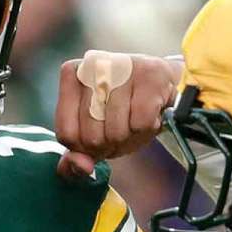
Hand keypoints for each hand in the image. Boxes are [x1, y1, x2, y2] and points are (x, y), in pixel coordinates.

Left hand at [54, 51, 182, 177]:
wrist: (164, 86)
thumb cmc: (124, 111)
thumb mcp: (94, 134)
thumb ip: (77, 157)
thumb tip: (81, 166)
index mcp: (72, 74)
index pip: (67, 134)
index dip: (85, 147)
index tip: (99, 136)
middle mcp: (93, 65)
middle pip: (90, 136)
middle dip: (109, 143)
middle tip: (121, 127)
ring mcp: (122, 66)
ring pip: (116, 132)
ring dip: (130, 136)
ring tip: (135, 120)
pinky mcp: (150, 74)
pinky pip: (140, 124)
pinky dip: (147, 129)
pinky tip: (150, 113)